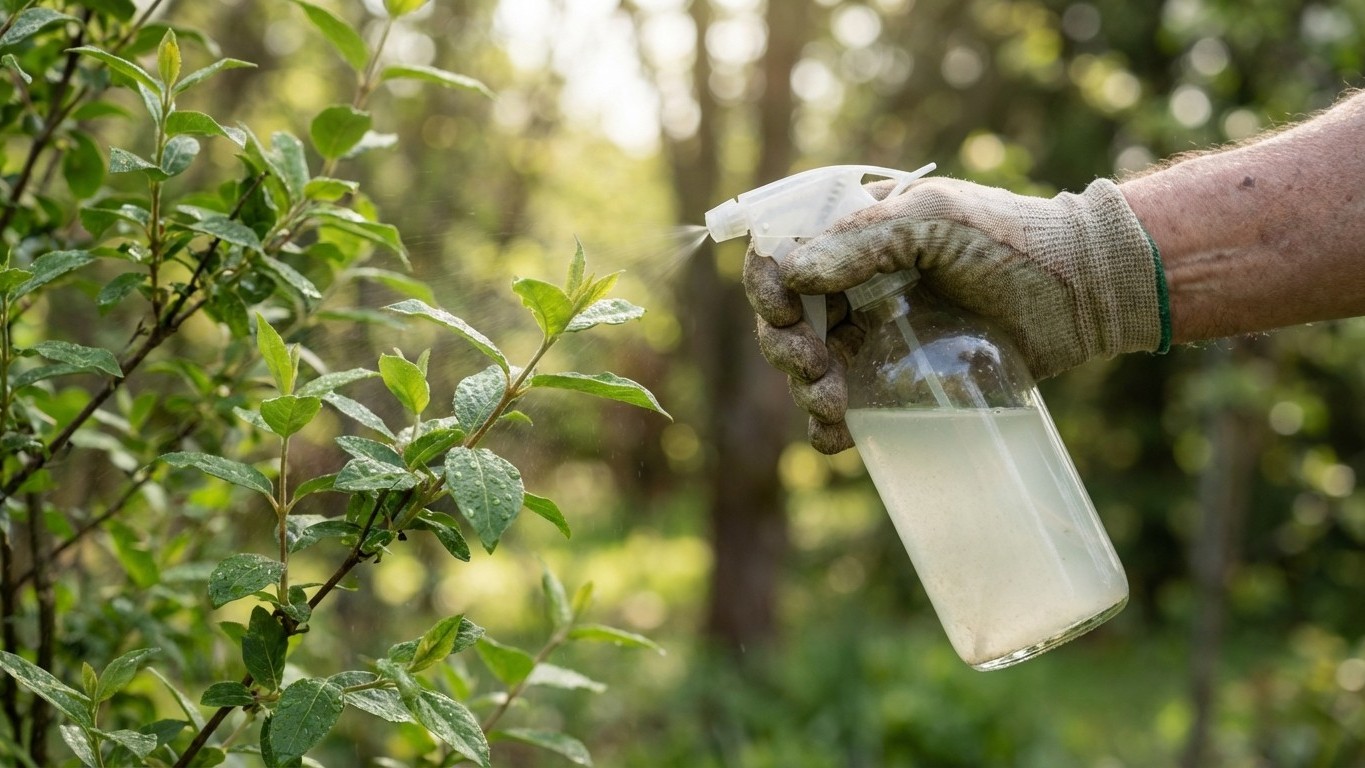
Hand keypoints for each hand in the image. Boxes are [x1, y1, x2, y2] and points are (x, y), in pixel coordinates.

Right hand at [744, 176, 1168, 453]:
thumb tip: (793, 273)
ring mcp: (878, 334)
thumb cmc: (1014, 240)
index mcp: (855, 235)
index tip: (786, 313)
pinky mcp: (902, 378)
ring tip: (829, 404)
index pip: (782, 256)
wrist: (1086, 290)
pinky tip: (835, 437)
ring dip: (803, 389)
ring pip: (811, 366)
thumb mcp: (937, 221)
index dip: (768, 286)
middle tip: (812, 368)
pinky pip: (850, 407)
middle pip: (789, 319)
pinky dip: (830, 427)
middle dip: (785, 347)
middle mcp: (857, 284)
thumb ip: (866, 239)